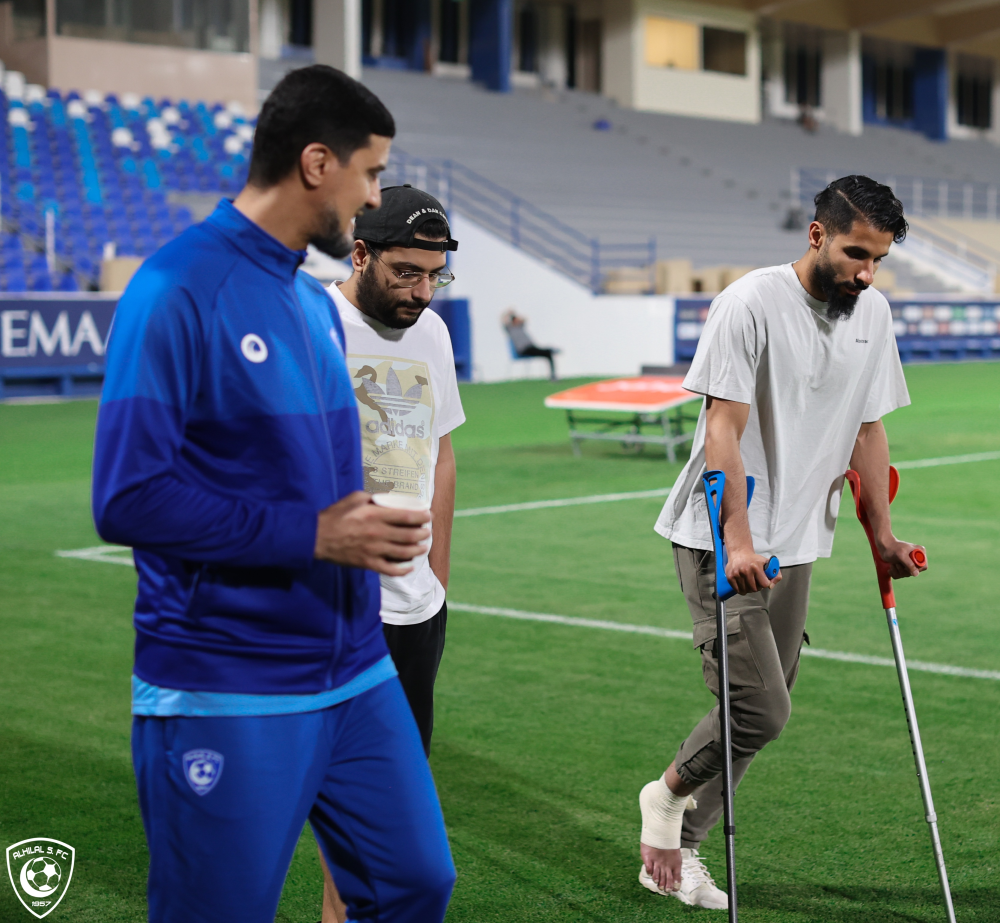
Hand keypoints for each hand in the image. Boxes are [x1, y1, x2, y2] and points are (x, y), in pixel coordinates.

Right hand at [314, 491, 430, 575]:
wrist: (315, 537)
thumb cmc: (335, 515)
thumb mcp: (355, 498)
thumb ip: (374, 497)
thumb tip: (390, 498)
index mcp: (375, 515)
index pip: (407, 516)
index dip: (422, 516)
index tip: (429, 515)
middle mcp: (378, 533)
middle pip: (410, 535)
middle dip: (424, 534)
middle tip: (428, 532)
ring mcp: (374, 550)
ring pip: (404, 553)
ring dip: (418, 550)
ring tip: (423, 547)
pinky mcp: (368, 563)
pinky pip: (390, 570)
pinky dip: (403, 570)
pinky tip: (409, 567)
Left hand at [641, 844, 681, 892]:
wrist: (663, 834)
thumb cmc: (672, 848)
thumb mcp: (678, 862)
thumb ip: (677, 875)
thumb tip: (676, 887)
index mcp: (670, 869)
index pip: (671, 881)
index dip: (671, 886)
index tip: (672, 889)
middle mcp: (662, 868)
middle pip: (663, 880)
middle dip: (663, 885)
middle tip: (664, 888)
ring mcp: (655, 864)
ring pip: (655, 875)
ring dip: (656, 879)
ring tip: (657, 880)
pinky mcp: (647, 859)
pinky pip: (648, 867)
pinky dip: (649, 870)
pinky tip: (651, 871)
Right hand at [725, 547, 781, 594]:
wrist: (739, 553)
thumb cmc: (754, 560)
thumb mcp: (768, 563)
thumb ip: (776, 574)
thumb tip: (770, 587)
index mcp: (756, 567)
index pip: (764, 584)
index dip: (765, 583)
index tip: (763, 580)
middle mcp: (745, 571)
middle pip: (755, 589)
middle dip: (757, 587)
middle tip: (756, 582)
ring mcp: (737, 574)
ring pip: (746, 591)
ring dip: (749, 589)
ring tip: (749, 583)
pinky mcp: (730, 577)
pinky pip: (738, 590)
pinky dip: (741, 590)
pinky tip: (743, 585)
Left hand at [876, 537, 926, 578]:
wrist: (883, 546)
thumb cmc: (892, 548)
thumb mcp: (901, 556)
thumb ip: (909, 564)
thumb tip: (916, 574)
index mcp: (920, 552)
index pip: (923, 566)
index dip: (915, 569)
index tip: (905, 565)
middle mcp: (917, 558)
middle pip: (914, 572)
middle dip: (903, 570)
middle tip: (896, 564)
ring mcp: (910, 563)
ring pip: (906, 574)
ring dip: (897, 571)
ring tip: (893, 564)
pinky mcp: (903, 566)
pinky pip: (900, 575)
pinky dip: (894, 573)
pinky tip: (891, 567)